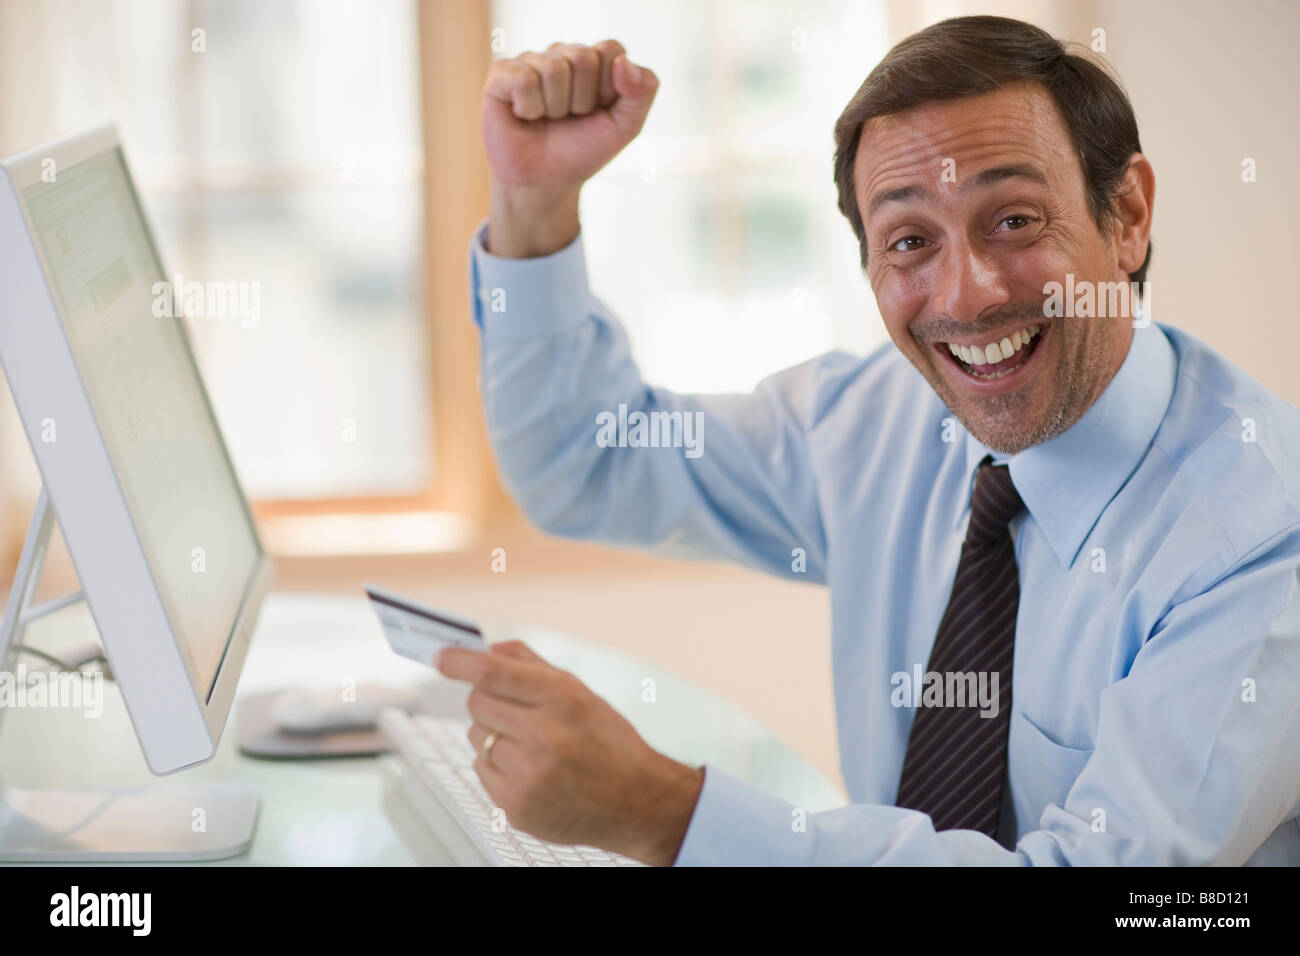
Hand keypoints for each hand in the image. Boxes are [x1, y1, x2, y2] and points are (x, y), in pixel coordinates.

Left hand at [435, 639, 703, 865]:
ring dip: (494, 735)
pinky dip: (498, 767)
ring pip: (477, 738)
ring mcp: (528, 775)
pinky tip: (530, 771)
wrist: (637, 801)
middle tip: (516, 711)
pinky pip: (482, 771)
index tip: (441, 658)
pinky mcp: (517, 806)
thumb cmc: (610, 742)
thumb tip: (487, 650)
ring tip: (531, 746)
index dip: (460, 662)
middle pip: (478, 704)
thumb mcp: (581, 692)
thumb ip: (532, 666)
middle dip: (489, 701)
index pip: (493, 673)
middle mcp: (544, 736)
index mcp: (562, 699)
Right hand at [481, 40, 658, 256]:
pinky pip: (524, 79)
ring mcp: (530, 61)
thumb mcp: (626, 126)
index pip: (611, 49)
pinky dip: (529, 108)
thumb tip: (623, 62)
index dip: (608, 88)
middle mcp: (562, 53)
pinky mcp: (501, 73)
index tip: (598, 111)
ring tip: (547, 119)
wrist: (545, 183)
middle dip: (581, 101)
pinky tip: (524, 116)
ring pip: (554, 69)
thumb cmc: (582, 150)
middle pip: (583, 58)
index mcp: (594, 59)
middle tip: (570, 119)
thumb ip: (643, 91)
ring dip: (555, 108)